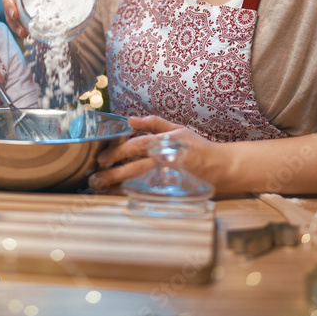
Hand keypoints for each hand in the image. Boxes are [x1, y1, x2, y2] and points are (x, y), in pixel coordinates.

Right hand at [1, 0, 99, 37]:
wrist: (57, 1)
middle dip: (8, 1)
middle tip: (14, 12)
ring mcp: (19, 0)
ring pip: (9, 9)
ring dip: (13, 21)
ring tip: (23, 31)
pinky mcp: (20, 13)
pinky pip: (14, 21)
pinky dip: (19, 29)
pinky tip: (27, 36)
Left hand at [87, 115, 220, 190]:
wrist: (222, 167)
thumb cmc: (197, 146)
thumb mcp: (177, 129)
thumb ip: (153, 124)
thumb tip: (130, 119)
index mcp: (164, 143)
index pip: (136, 146)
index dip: (117, 152)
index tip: (101, 159)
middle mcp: (165, 161)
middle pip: (134, 168)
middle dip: (112, 174)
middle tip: (94, 178)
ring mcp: (169, 178)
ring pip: (138, 184)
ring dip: (117, 188)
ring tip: (100, 189)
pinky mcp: (172, 191)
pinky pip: (148, 194)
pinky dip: (132, 196)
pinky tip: (118, 196)